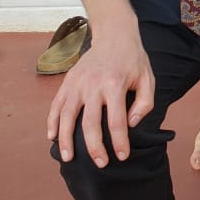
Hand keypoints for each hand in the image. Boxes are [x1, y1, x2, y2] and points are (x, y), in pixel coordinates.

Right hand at [45, 26, 154, 168]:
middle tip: (101, 164)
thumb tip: (131, 124)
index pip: (116, 120)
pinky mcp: (68, 81)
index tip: (122, 156)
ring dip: (66, 140)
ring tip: (69, 158)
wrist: (114, 35)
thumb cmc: (133, 60)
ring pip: (67, 116)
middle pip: (90, 123)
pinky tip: (52, 137)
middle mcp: (93, 85)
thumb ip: (144, 103)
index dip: (119, 141)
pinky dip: (52, 122)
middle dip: (94, 147)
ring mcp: (77, 83)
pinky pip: (56, 105)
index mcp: (115, 84)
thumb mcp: (148, 78)